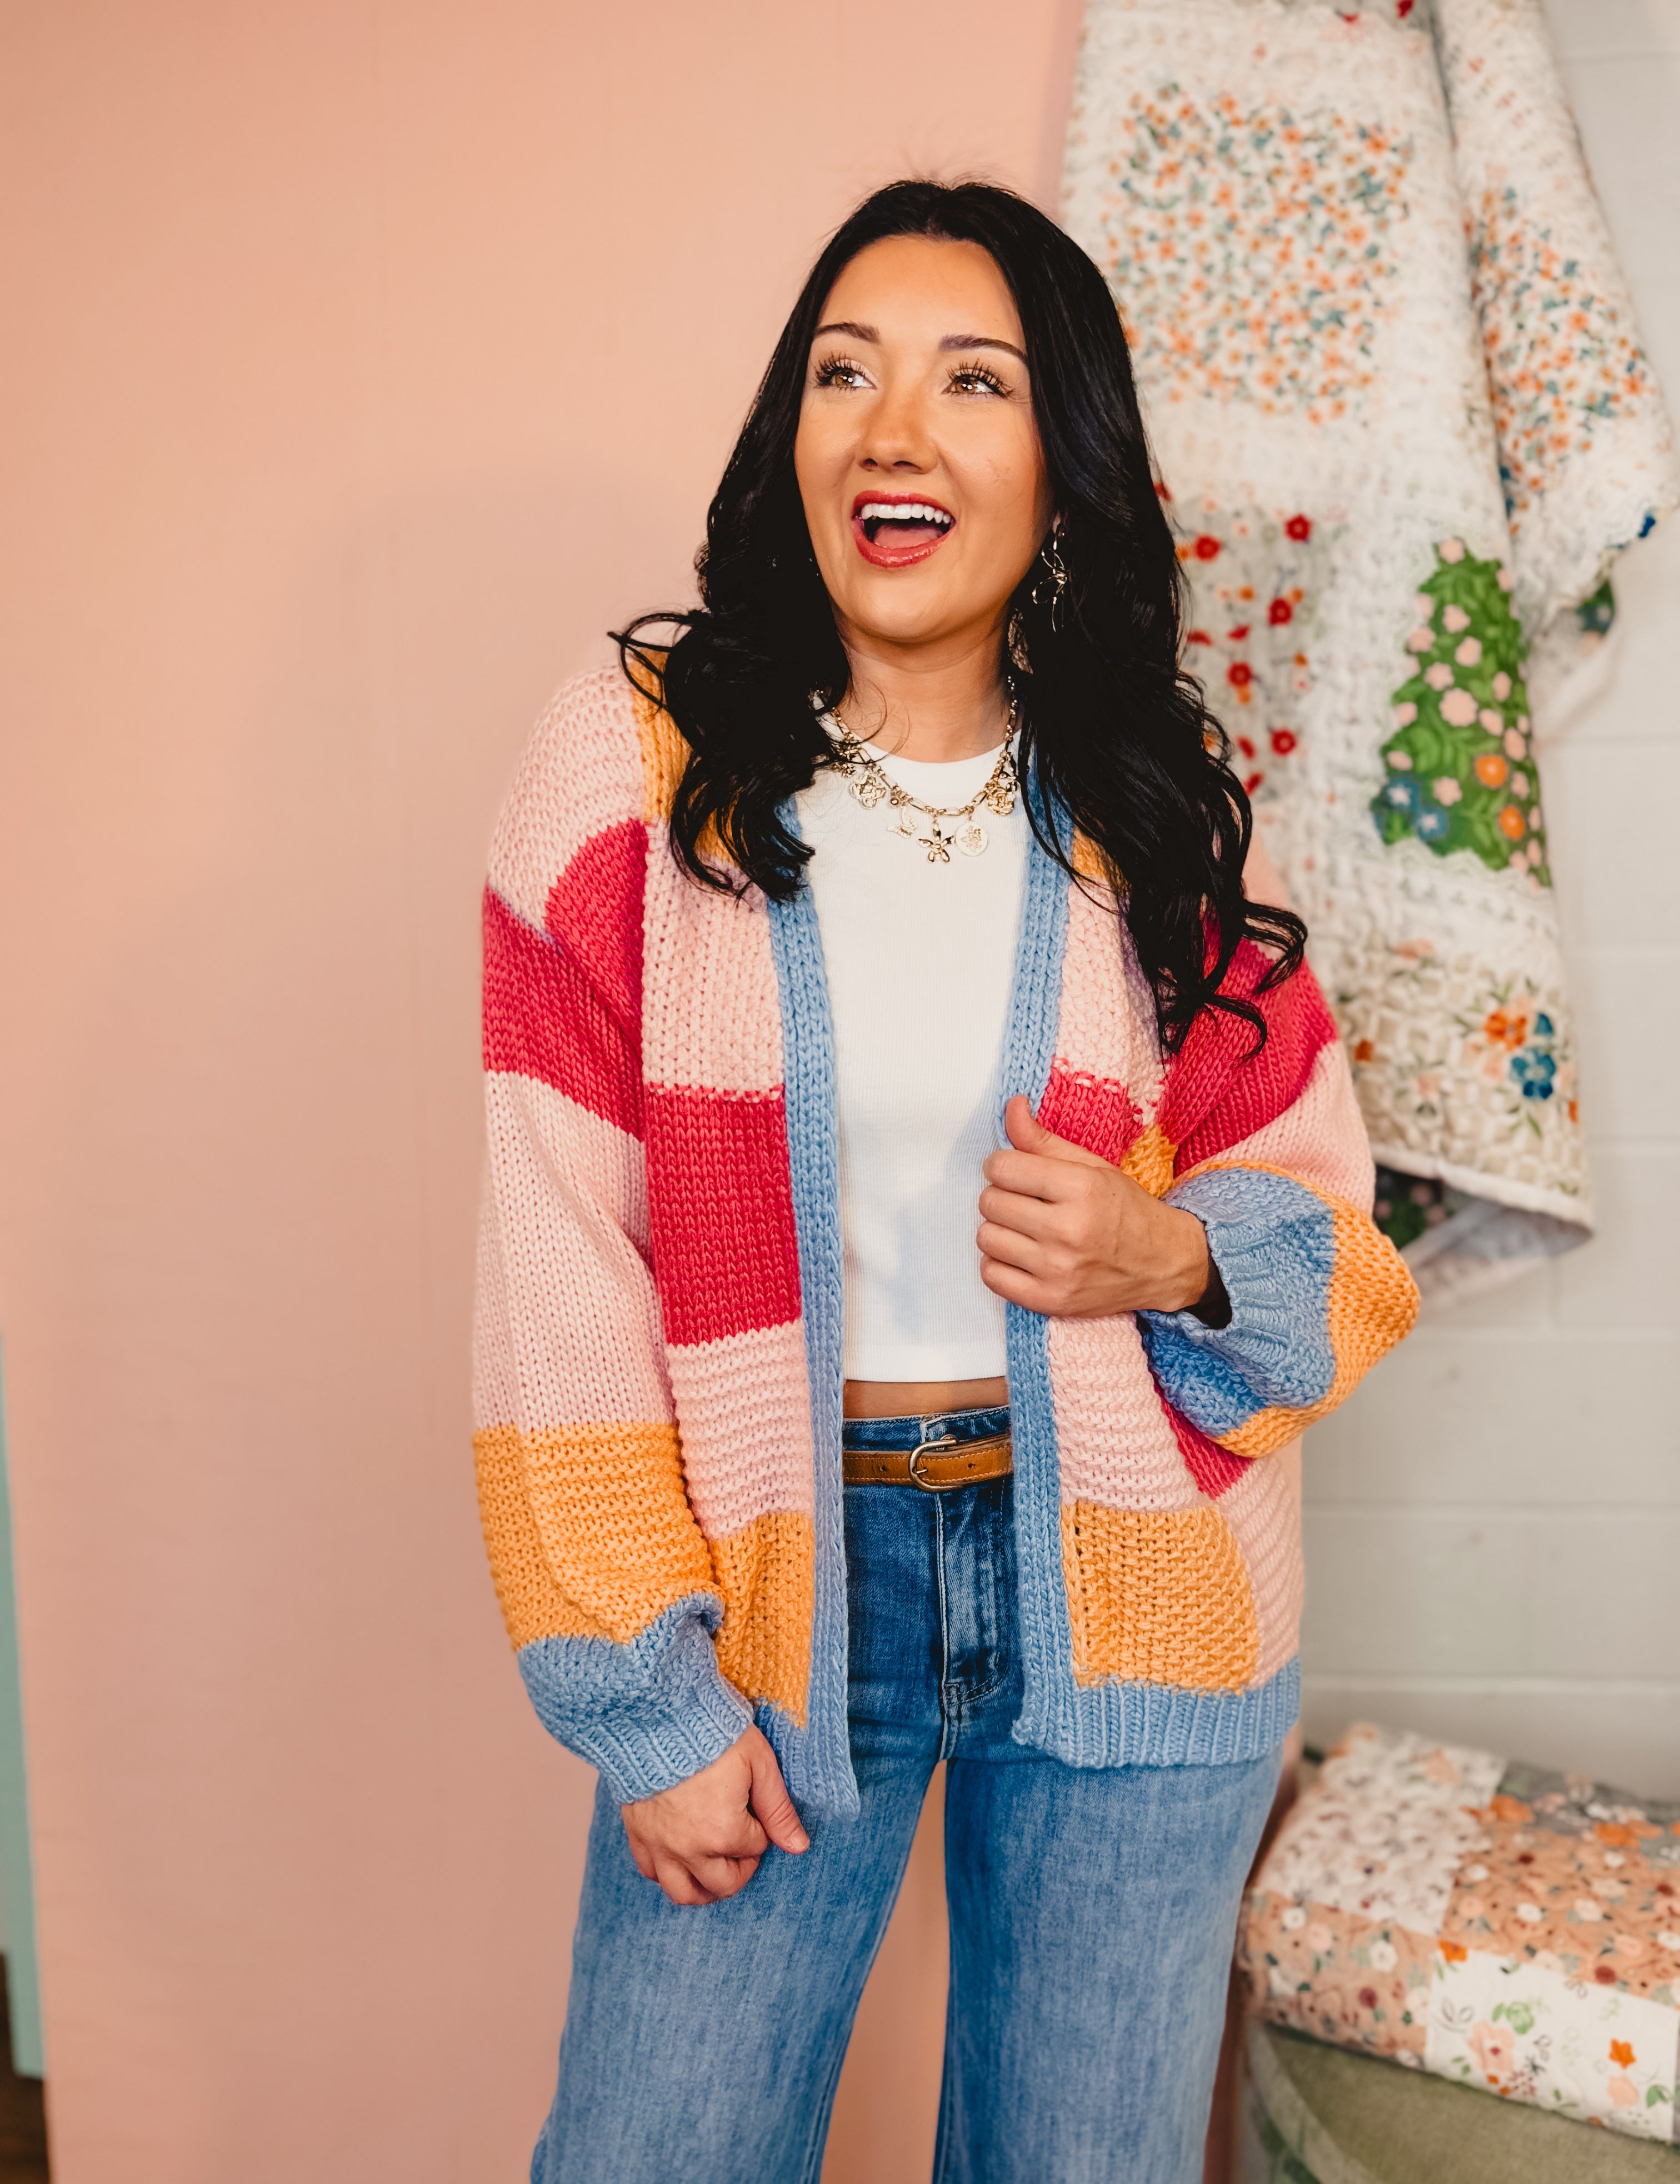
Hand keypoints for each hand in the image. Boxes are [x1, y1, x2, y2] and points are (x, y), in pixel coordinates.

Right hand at [621, 1725, 809, 1906]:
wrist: (657, 1715)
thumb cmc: (713, 1734)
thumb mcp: (758, 1764)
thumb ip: (779, 1810)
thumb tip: (799, 1847)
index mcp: (725, 1832)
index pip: (755, 1848)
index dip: (760, 1829)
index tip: (753, 1806)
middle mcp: (691, 1849)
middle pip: (723, 1884)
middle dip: (740, 1869)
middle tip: (743, 1845)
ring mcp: (660, 1845)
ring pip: (683, 1893)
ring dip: (704, 1889)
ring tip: (715, 1872)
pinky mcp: (638, 1834)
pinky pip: (651, 1872)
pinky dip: (667, 1872)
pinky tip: (679, 1856)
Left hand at [978, 1095, 1224, 1319]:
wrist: (1164, 1264)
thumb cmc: (1126, 1210)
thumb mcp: (1092, 1167)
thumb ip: (1044, 1140)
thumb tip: (1012, 1106)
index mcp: (1082, 1188)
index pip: (1003, 1168)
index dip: (1002, 1166)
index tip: (1016, 1171)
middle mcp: (1069, 1230)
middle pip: (991, 1203)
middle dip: (1001, 1196)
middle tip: (1024, 1200)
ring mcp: (1058, 1270)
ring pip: (986, 1238)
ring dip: (999, 1230)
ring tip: (1024, 1228)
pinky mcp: (1050, 1300)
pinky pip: (991, 1276)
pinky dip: (998, 1264)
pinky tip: (1021, 1255)